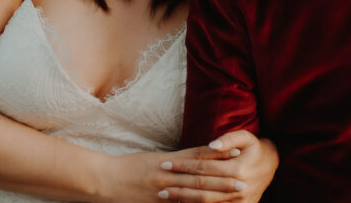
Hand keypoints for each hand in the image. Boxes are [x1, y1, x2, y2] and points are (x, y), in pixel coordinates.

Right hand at [93, 144, 242, 202]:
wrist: (107, 180)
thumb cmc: (130, 167)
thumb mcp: (155, 158)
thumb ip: (176, 160)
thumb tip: (199, 158)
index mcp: (168, 162)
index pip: (198, 157)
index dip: (218, 156)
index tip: (236, 153)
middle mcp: (168, 176)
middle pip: (200, 178)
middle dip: (222, 181)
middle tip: (243, 181)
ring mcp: (163, 192)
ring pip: (192, 195)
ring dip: (213, 195)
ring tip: (231, 195)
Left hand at [157, 130, 278, 202]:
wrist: (271, 166)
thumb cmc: (255, 149)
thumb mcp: (247, 138)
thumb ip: (229, 139)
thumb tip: (212, 145)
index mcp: (238, 169)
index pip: (204, 168)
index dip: (184, 167)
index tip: (166, 164)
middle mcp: (238, 188)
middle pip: (202, 188)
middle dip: (179, 185)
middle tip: (160, 183)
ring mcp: (239, 202)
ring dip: (184, 199)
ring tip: (166, 196)